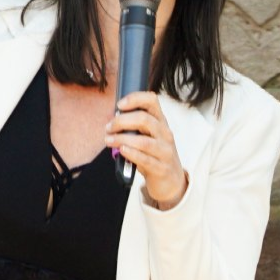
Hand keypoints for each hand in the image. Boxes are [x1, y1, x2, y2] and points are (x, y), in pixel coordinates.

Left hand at [105, 91, 187, 208]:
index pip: (152, 101)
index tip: (119, 105)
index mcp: (160, 121)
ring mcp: (165, 151)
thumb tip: (111, 119)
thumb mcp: (147, 136)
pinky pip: (145, 159)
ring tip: (108, 140)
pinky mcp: (161, 168)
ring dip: (122, 139)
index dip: (135, 99)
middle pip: (144, 120)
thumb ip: (132, 126)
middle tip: (108, 128)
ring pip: (143, 141)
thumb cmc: (153, 155)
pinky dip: (131, 153)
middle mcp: (165, 133)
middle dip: (122, 121)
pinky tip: (121, 151)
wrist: (170, 180)